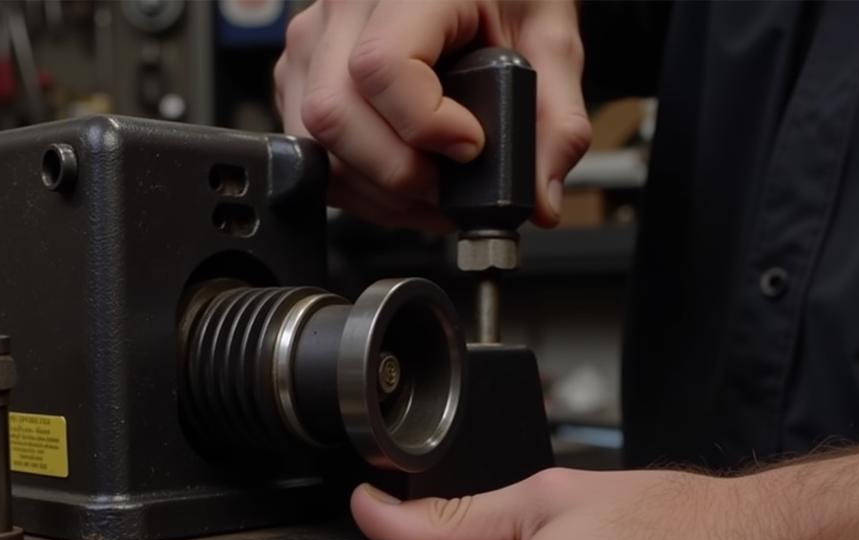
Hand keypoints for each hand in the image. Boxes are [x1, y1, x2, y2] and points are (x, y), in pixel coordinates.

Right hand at [275, 0, 589, 229]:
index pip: (383, 65)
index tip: (470, 146)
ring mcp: (314, 41)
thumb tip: (540, 201)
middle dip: (397, 174)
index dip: (425, 127)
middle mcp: (345, 5)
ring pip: (317, 142)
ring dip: (376, 190)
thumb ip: (557, 122)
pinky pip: (312, 151)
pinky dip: (356, 185)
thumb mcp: (551, 41)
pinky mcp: (301, 75)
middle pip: (335, 114)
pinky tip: (399, 180)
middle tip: (448, 187)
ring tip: (430, 191)